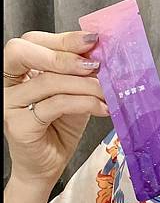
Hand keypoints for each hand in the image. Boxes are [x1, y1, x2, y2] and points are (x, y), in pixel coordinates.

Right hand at [4, 31, 108, 184]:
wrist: (49, 164)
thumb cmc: (60, 126)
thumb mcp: (73, 91)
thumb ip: (79, 71)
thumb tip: (101, 52)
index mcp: (18, 68)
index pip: (33, 41)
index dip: (63, 38)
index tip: (93, 40)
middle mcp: (6, 83)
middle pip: (23, 51)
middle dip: (64, 55)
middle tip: (94, 64)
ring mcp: (8, 103)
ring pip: (47, 81)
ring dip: (85, 84)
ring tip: (107, 91)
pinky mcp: (18, 124)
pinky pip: (56, 104)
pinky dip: (85, 103)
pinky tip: (102, 107)